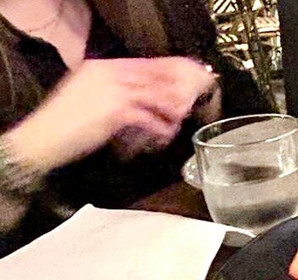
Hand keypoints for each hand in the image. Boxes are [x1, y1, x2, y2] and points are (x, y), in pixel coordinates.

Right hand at [5, 57, 214, 168]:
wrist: (44, 137)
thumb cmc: (65, 122)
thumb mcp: (88, 96)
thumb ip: (113, 91)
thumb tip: (140, 97)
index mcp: (101, 67)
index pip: (144, 64)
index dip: (168, 72)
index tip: (187, 78)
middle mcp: (109, 74)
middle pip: (155, 78)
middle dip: (177, 90)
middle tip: (193, 100)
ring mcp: (114, 92)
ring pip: (155, 97)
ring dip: (171, 111)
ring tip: (179, 121)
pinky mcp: (117, 112)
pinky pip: (149, 119)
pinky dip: (161, 129)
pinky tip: (166, 136)